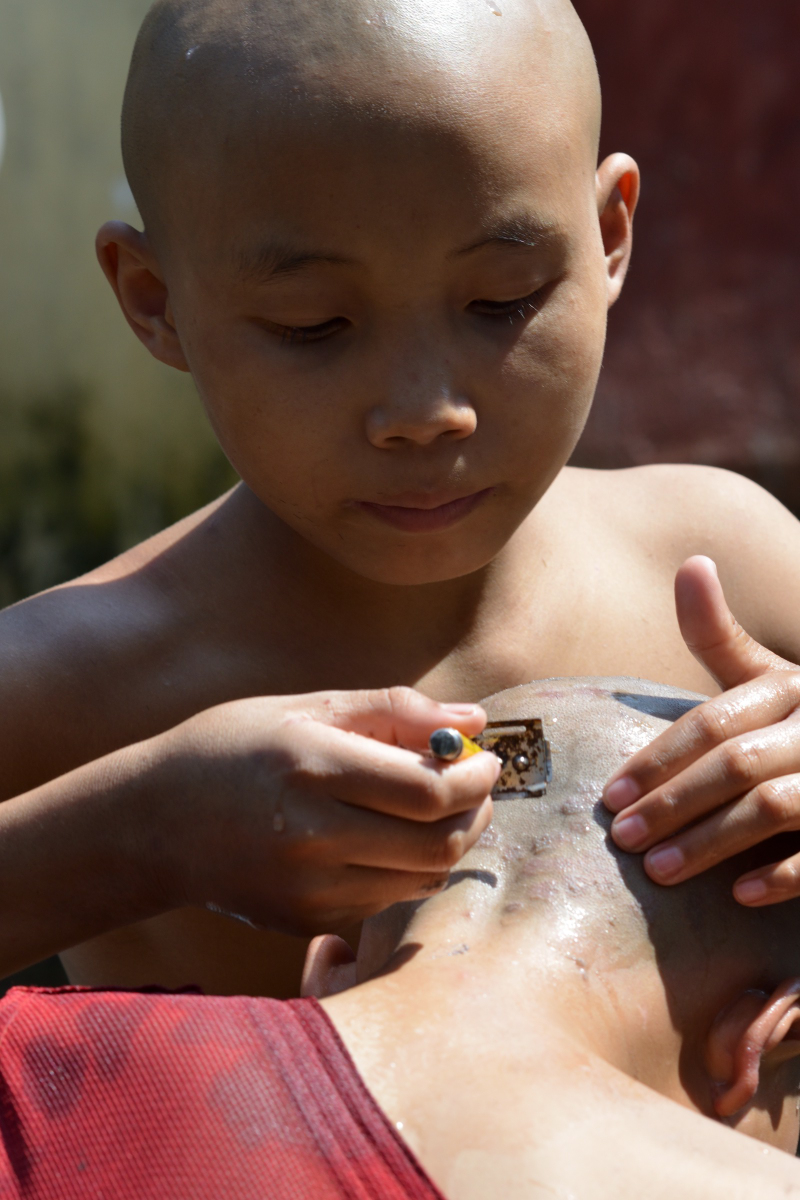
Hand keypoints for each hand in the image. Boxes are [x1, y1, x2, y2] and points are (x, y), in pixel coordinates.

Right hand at [157, 687, 498, 934]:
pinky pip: (387, 900)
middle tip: (476, 787)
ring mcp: (307, 889)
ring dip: (451, 843)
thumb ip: (394, 710)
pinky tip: (389, 839)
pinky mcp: (304, 921)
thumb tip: (475, 719)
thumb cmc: (233, 749)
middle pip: (438, 844)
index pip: (429, 791)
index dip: (477, 777)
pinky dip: (409, 870)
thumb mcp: (306, 708)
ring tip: (438, 810)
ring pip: (422, 878)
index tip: (485, 760)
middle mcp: (311, 836)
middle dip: (477, 813)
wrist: (152, 823)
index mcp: (312, 767)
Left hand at [603, 556, 799, 905]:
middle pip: (737, 763)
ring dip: (713, 841)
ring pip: (774, 807)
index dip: (658, 759)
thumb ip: (721, 637)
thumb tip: (692, 563)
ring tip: (659, 871)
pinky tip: (740, 894)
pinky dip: (784, 875)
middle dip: (673, 802)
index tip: (610, 796)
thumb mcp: (768, 678)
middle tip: (622, 839)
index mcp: (791, 688)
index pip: (714, 722)